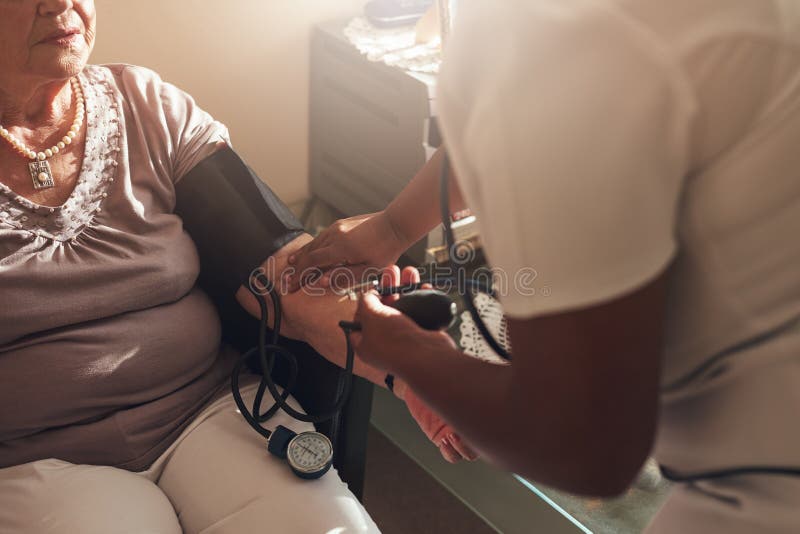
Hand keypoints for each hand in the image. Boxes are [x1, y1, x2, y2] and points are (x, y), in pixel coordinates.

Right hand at [286, 211, 408, 290]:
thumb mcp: (368, 270)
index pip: (312, 263)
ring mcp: (337, 228)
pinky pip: (321, 237)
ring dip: (302, 255)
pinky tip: (310, 251)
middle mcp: (334, 235)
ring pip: (314, 243)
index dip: (299, 276)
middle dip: (297, 268)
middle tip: (288, 281)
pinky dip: (312, 246)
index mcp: (340, 248)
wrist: (395, 225)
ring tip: (292, 265)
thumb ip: (344, 277)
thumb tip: (321, 282)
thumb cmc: (385, 250)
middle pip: (309, 253)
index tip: (291, 286)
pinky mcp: (340, 224)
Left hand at [367, 265, 476, 462]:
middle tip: (392, 272)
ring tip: (410, 272)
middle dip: (389, 287)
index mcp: (365, 343)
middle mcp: (384, 343)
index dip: (363, 304)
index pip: (359, 321)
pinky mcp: (422, 336)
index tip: (370, 289)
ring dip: (406, 288)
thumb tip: (368, 295)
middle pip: (384, 310)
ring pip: (404, 308)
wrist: (427, 357)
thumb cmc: (395, 341)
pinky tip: (424, 286)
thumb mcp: (371, 315)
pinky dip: (423, 299)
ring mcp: (404, 339)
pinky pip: (421, 313)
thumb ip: (366, 302)